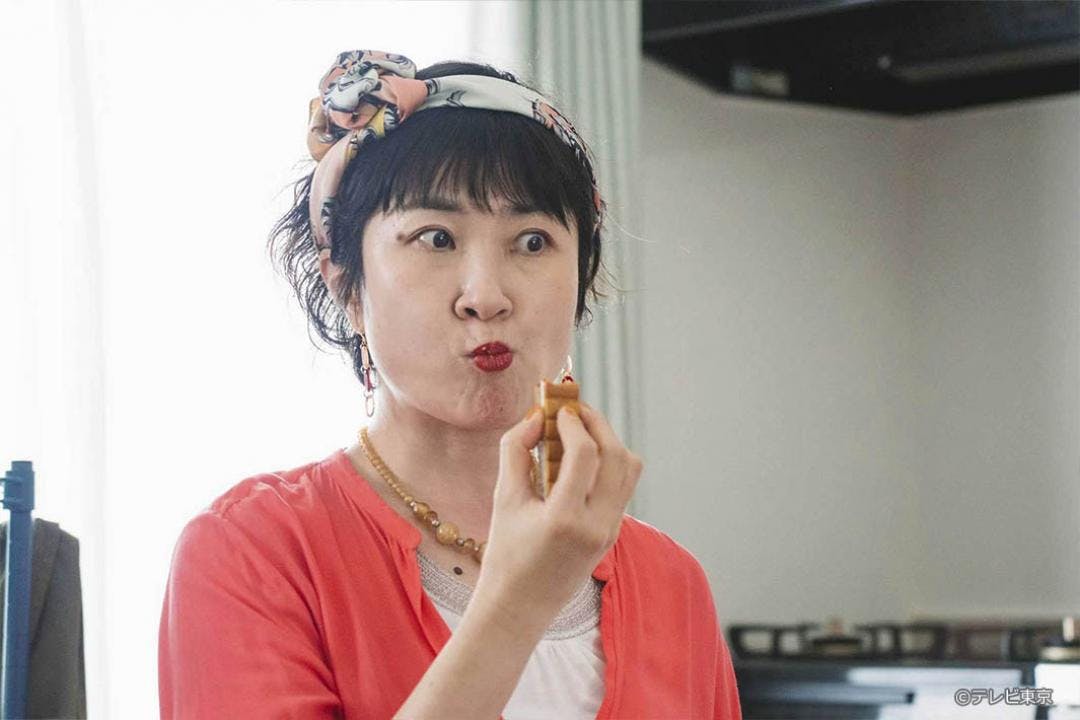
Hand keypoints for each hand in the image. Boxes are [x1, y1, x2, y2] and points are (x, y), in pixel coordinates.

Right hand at [473, 402, 641, 633]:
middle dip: (597, 424)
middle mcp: (596, 525)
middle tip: (574, 409)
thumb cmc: (506, 552)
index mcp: (565, 519)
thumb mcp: (503, 498)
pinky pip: (623, 486)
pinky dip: (608, 463)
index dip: (574, 422)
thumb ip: (515, 451)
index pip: (585, 455)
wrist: (521, 605)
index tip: (559, 408)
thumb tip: (535, 416)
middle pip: (617, 456)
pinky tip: (582, 458)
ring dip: (609, 442)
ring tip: (580, 431)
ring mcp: (610, 531)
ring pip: (629, 469)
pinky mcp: (614, 533)